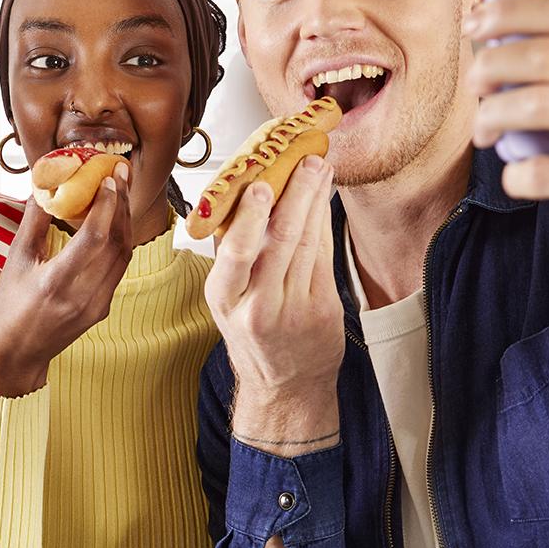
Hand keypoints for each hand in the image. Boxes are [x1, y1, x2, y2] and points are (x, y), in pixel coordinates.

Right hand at [0, 164, 133, 396]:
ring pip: (123, 255)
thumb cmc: (8, 308)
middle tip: (121, 172)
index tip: (109, 177)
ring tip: (120, 190)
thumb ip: (32, 222)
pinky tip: (113, 221)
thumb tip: (45, 185)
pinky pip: (118, 268)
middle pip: (115, 242)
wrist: (16, 356)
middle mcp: (82, 295)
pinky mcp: (103, 309)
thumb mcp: (14, 261)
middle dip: (121, 203)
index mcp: (55, 283)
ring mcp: (97, 305)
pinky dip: (119, 241)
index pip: (93, 238)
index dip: (106, 205)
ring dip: (124, 220)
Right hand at [205, 157, 343, 449]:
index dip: (250, 218)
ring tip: (318, 167)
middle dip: (295, 195)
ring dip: (314, 200)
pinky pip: (323, 257)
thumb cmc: (253, 336)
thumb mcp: (229, 302)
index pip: (236, 254)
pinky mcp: (321, 311)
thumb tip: (246, 199)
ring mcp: (293, 310)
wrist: (285, 386)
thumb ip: (235, 257)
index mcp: (224, 299)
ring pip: (306, 244)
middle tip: (304, 160)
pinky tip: (324, 199)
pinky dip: (323, 223)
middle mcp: (256, 306)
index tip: (260, 185)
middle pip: (279, 241)